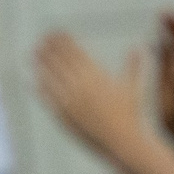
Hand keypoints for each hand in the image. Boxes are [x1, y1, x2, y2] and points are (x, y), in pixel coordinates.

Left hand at [35, 32, 149, 157]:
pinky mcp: (64, 116)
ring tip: (34, 53)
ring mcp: (71, 101)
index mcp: (97, 76)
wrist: (122, 141)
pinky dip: (42, 87)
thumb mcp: (132, 87)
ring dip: (42, 63)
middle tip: (43, 38)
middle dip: (51, 47)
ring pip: (51, 77)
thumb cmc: (130, 114)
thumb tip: (139, 47)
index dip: (65, 41)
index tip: (57, 32)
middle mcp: (82, 86)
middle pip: (61, 61)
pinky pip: (49, 98)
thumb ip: (133, 66)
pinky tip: (37, 80)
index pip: (76, 52)